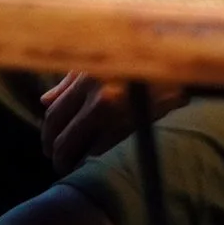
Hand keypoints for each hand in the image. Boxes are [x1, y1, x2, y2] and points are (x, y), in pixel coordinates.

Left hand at [41, 72, 176, 173]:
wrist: (178, 64)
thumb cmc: (137, 59)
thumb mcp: (101, 61)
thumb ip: (71, 80)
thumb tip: (45, 101)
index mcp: (88, 78)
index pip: (53, 115)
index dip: (47, 135)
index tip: (49, 145)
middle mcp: (99, 98)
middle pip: (63, 138)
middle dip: (57, 154)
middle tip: (58, 161)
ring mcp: (117, 116)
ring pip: (81, 151)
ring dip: (74, 162)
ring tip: (75, 166)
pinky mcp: (134, 129)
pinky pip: (104, 153)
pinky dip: (94, 161)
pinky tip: (95, 163)